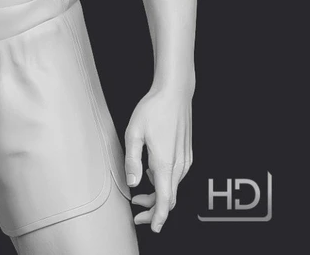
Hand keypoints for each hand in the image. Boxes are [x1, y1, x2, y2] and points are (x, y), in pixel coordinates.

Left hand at [124, 87, 192, 232]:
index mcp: (165, 163)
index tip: (150, 226)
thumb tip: (133, 183)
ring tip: (139, 191)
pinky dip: (165, 182)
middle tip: (136, 208)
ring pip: (174, 188)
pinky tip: (152, 171)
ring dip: (158, 194)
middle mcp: (179, 165)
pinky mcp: (187, 154)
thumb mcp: (134, 132)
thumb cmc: (154, 108)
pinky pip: (177, 176)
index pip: (165, 201)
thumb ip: (132, 160)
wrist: (175, 92)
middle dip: (154, 208)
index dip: (157, 218)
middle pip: (170, 198)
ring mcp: (186, 160)